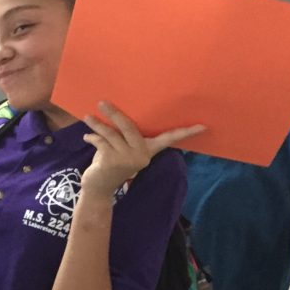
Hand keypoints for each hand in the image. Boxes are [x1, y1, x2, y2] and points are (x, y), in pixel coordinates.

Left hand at [80, 101, 203, 197]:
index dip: (186, 132)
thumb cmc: (112, 163)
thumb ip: (125, 136)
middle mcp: (141, 155)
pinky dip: (93, 137)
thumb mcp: (123, 149)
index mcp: (148, 151)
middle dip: (115, 113)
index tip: (203, 125)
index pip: (169, 139)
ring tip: (87, 116)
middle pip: (130, 127)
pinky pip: (101, 141)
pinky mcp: (112, 160)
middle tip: (102, 102)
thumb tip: (117, 110)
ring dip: (98, 124)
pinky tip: (87, 137)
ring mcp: (127, 158)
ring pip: (112, 133)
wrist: (99, 188)